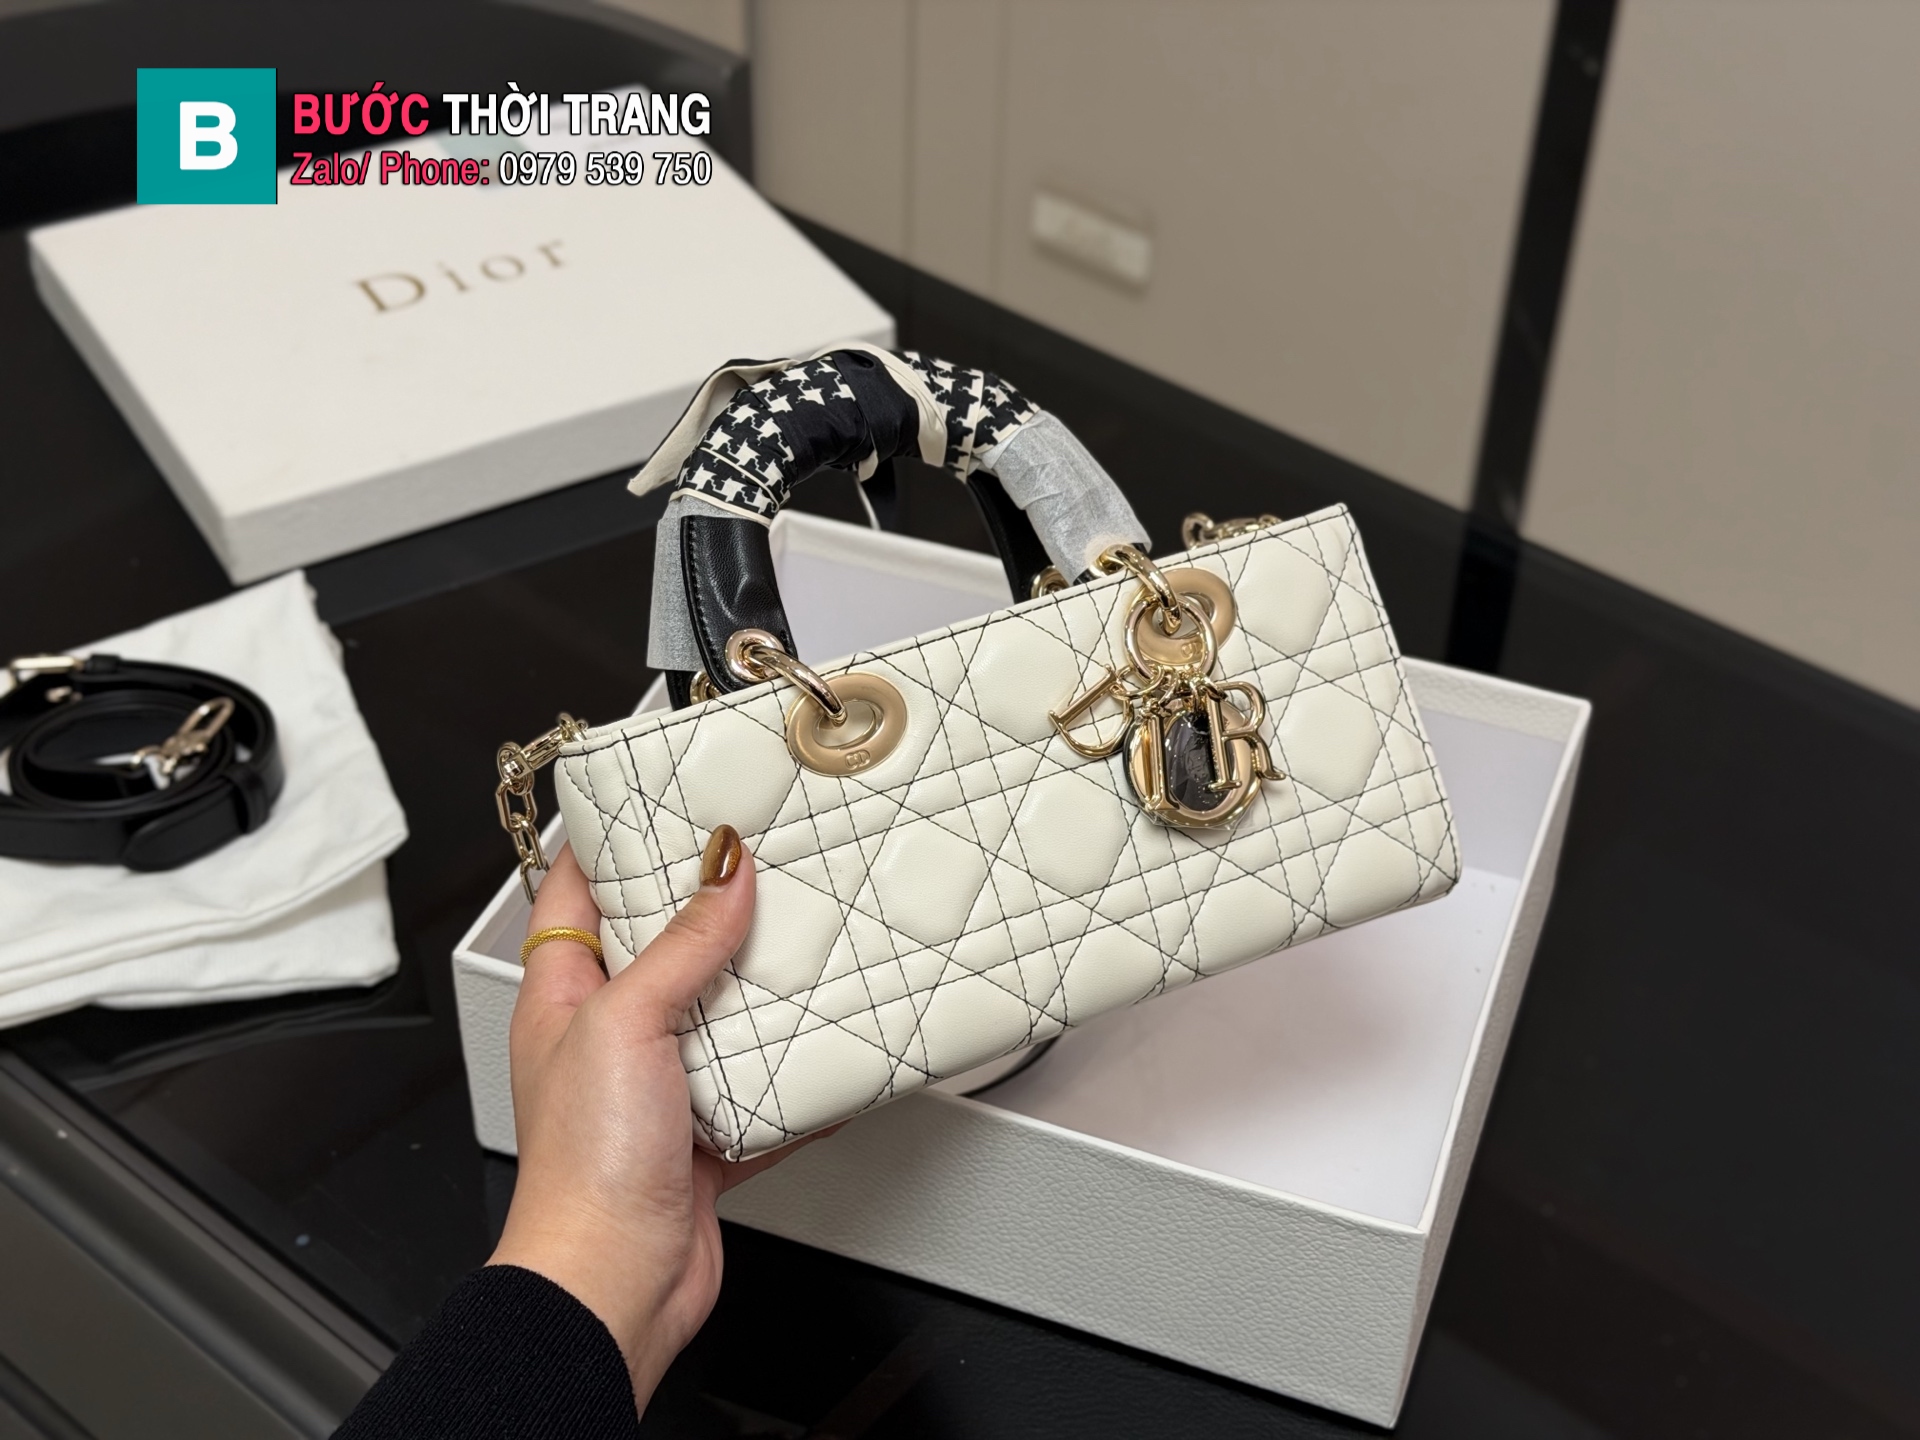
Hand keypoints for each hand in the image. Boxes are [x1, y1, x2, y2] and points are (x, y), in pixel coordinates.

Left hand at [489, 827, 798, 1407]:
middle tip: (762, 861)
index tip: (659, 798)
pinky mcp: (704, 1138)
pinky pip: (760, 1089)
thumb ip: (681, 946)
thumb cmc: (585, 1168)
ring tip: (806, 938)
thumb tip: (722, 871)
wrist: (614, 1283)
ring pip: (718, 1016)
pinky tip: (832, 1052)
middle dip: (709, 908)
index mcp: (564, 999)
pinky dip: (797, 1075)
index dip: (615, 842)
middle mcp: (607, 1039)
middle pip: (661, 949)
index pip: (578, 895)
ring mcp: (658, 1090)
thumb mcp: (627, 1024)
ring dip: (760, 988)